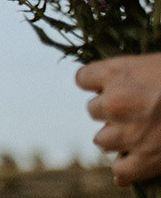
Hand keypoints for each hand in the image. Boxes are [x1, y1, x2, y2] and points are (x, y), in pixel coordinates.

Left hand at [77, 52, 160, 185]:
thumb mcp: (153, 63)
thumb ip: (131, 74)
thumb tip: (110, 86)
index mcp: (117, 73)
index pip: (82, 78)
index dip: (97, 84)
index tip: (109, 86)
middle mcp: (115, 102)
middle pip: (93, 110)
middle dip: (111, 111)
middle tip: (136, 110)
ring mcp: (129, 132)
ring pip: (102, 140)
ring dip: (117, 138)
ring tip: (140, 133)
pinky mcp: (146, 158)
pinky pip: (121, 170)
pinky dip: (126, 169)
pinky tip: (135, 160)